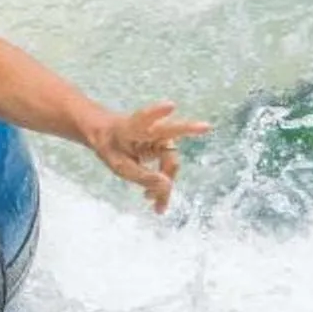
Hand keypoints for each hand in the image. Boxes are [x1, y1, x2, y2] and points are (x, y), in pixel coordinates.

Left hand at [79, 101, 205, 213]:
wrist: (106, 136)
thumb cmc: (109, 146)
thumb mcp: (118, 166)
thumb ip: (142, 175)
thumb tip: (168, 186)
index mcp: (132, 128)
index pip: (144, 118)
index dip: (156, 112)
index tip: (170, 105)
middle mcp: (151, 129)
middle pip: (171, 134)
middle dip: (189, 128)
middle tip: (206, 126)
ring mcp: (160, 139)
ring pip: (170, 163)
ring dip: (166, 185)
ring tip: (157, 206)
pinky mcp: (163, 150)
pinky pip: (168, 170)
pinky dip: (163, 186)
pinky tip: (157, 203)